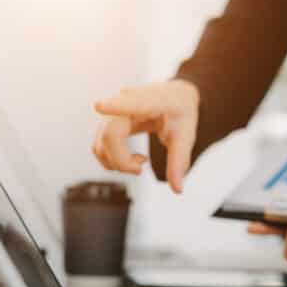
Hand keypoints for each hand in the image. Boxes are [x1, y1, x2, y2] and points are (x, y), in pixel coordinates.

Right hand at [92, 79, 199, 193]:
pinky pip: (99, 144)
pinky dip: (111, 158)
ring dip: (116, 162)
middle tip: (140, 170)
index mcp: (153, 100)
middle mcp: (128, 100)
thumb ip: (179, 161)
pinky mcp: (108, 120)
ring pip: (101, 142)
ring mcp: (115, 110)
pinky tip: (131, 158)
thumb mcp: (186, 136)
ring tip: (140, 162)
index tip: (100, 106)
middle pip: (111, 134)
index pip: (133, 103)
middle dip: (122, 161)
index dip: (115, 106)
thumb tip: (177, 189)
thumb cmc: (181, 112)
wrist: (175, 97)